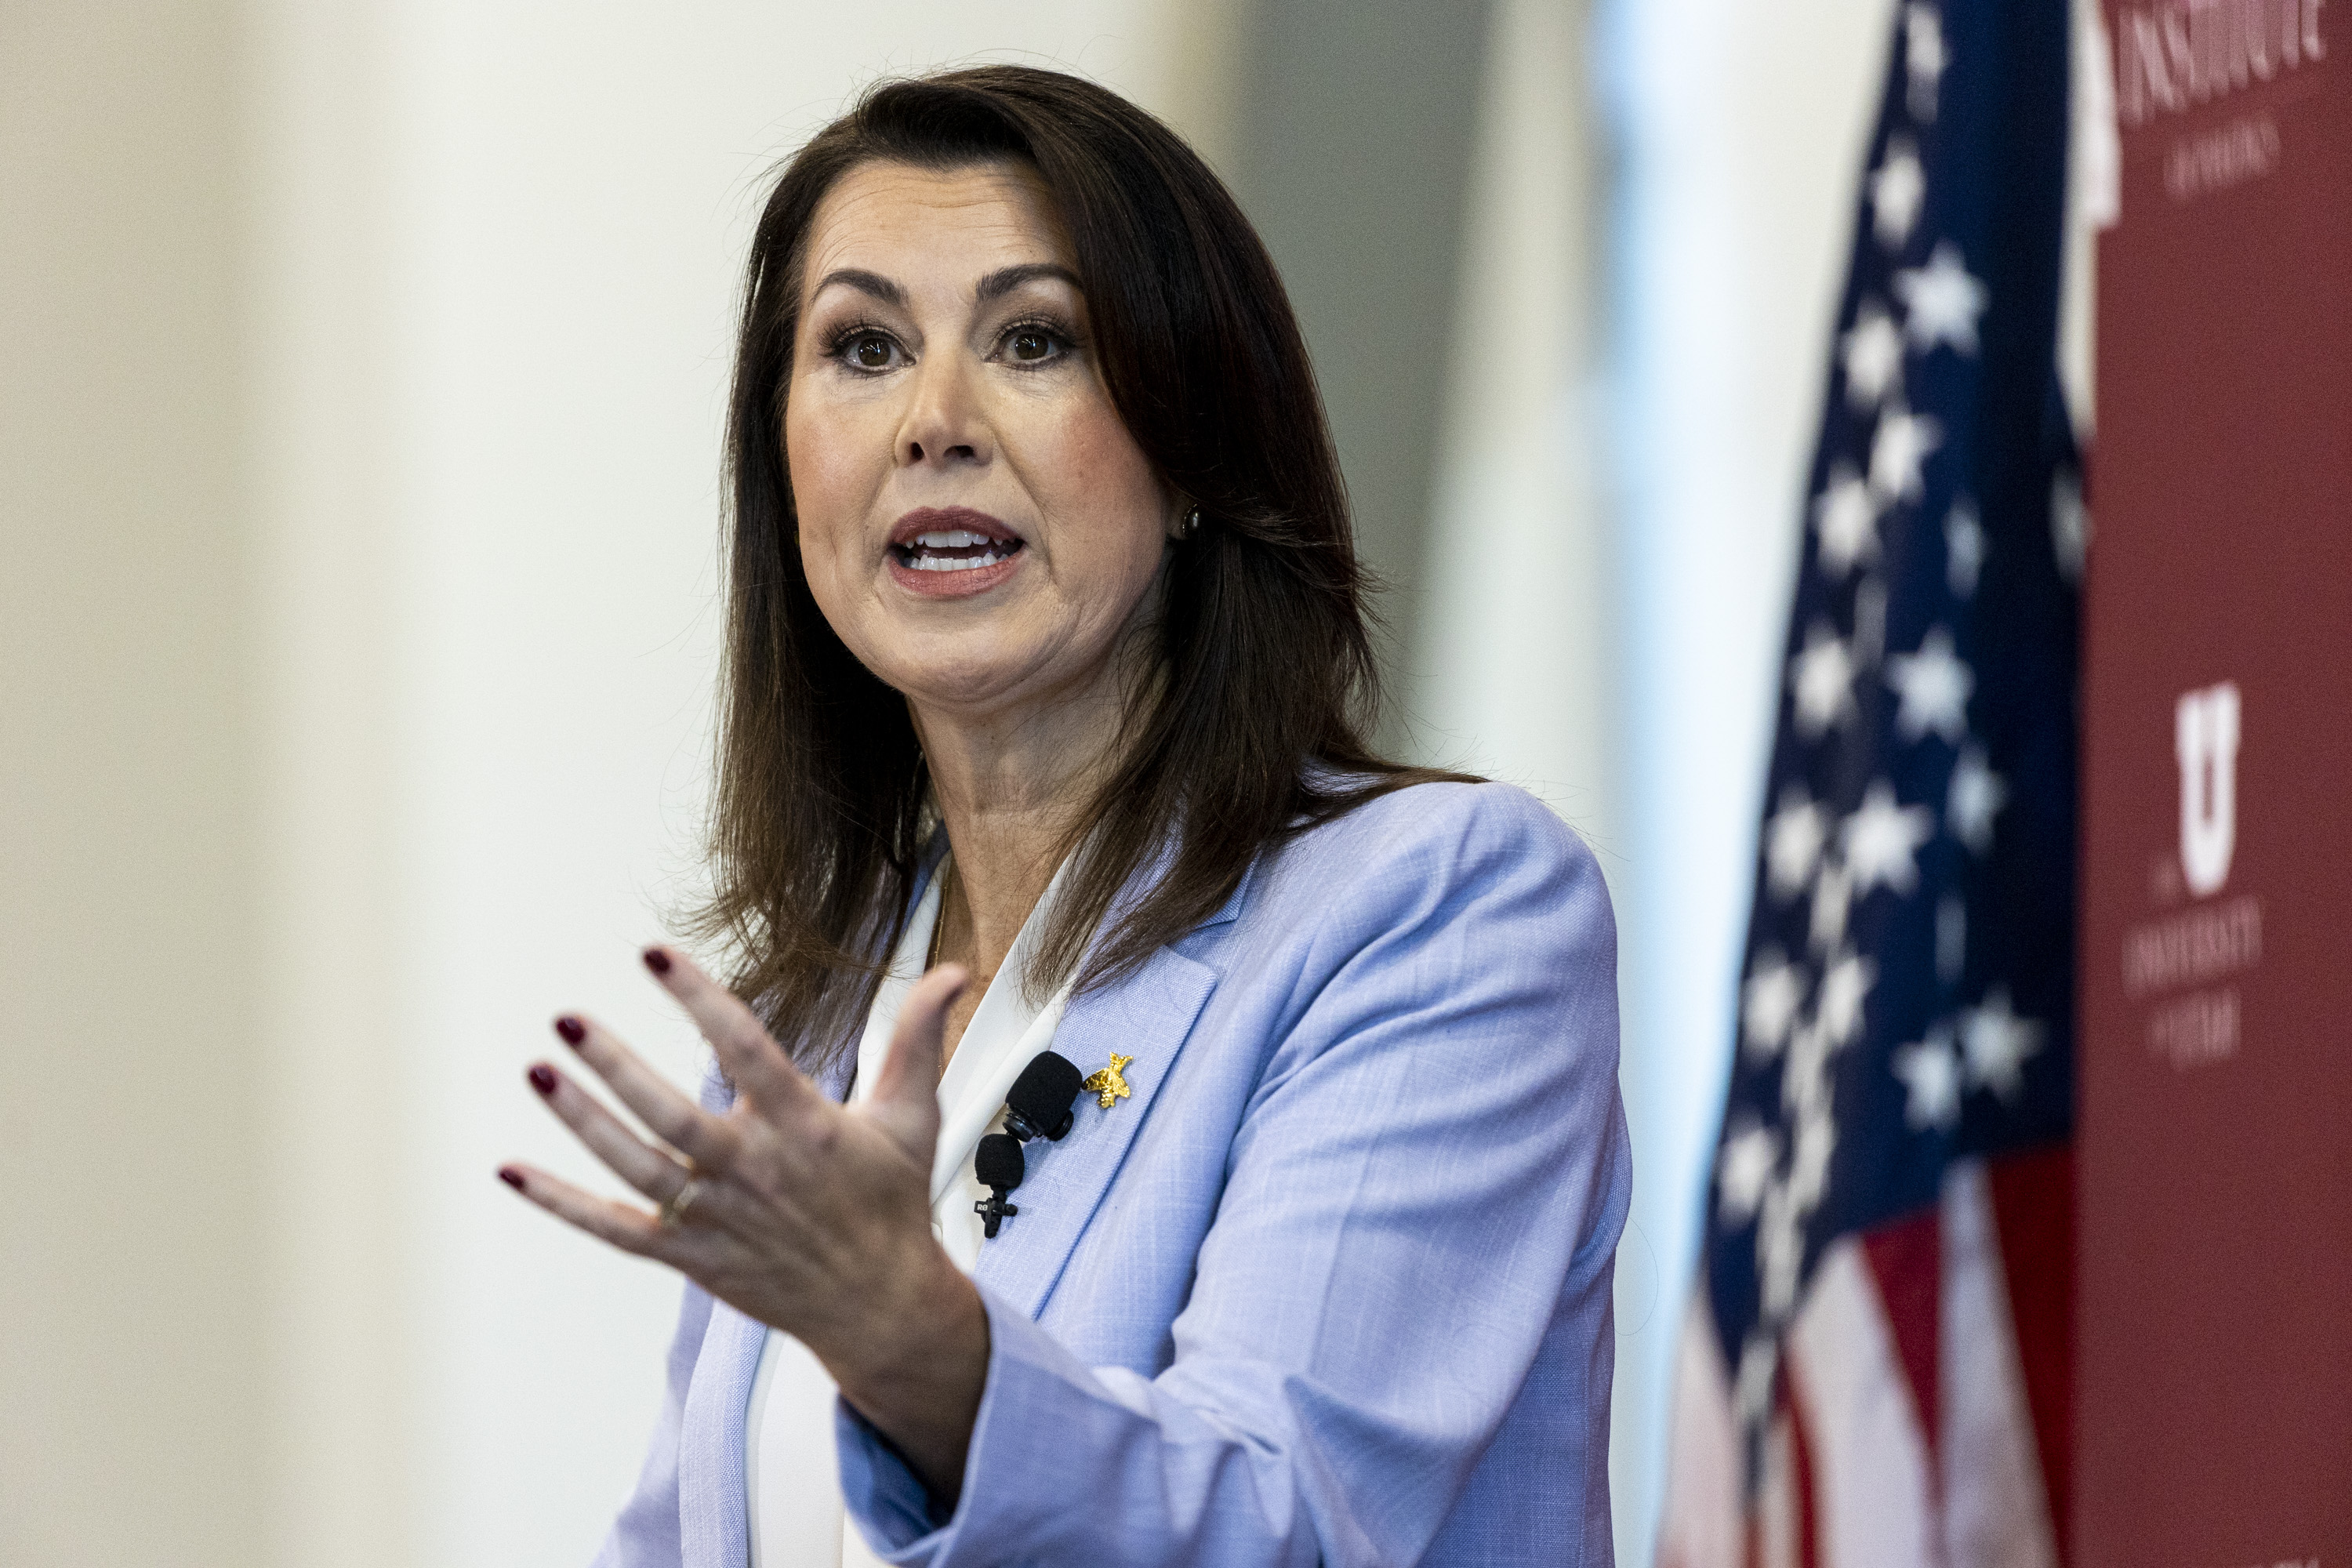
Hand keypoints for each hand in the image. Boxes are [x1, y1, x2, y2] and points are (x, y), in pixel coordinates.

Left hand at [500, 945, 988, 1499]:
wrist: (878, 1306)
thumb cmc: (890, 1203)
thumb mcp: (912, 1116)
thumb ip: (919, 1038)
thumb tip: (952, 973)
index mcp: (804, 1126)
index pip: (745, 1050)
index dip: (699, 1000)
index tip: (654, 954)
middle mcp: (752, 1170)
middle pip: (671, 1115)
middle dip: (615, 1066)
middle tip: (567, 1018)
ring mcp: (715, 1216)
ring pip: (635, 1166)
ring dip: (582, 1121)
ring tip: (538, 1070)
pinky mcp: (690, 1255)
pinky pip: (614, 1229)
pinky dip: (562, 1204)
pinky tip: (512, 1171)